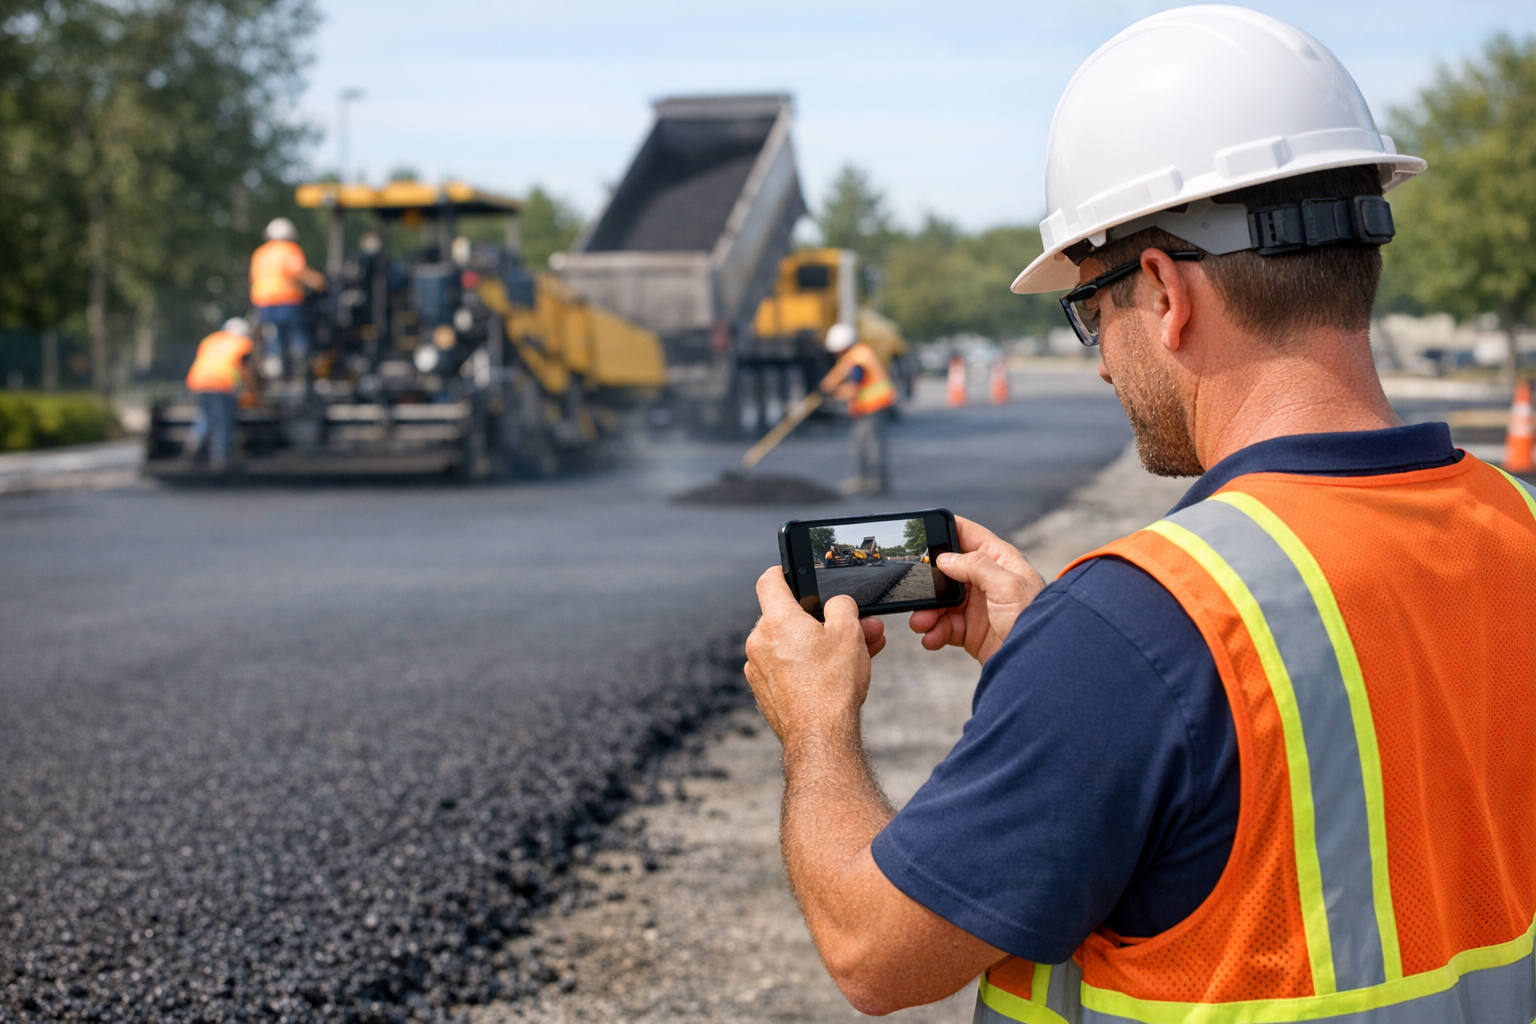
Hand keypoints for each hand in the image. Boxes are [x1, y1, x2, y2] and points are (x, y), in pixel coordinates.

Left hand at [745, 569, 884, 745]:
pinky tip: (835, 674)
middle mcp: (759, 643)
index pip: (769, 581)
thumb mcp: (849, 633)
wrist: (820, 738)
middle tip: (853, 625)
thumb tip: (837, 604)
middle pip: (788, 617)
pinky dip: (807, 665)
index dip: (783, 572)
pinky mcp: (765, 691)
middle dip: (821, 619)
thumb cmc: (832, 686)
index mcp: (776, 622)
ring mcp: (759, 669)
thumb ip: (841, 606)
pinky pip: (787, 667)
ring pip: (791, 645)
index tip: (793, 574)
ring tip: (856, 653)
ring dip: (820, 644)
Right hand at [908, 516, 1045, 664]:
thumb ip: (977, 566)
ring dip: (927, 612)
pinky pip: (944, 627)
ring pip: (941, 602)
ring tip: (921, 623)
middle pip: (947, 572)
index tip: (921, 532)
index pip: (968, 535)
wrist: (1039, 663)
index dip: (946, 529)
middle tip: (915, 590)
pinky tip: (931, 638)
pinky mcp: (970, 631)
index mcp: (999, 560)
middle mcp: (986, 581)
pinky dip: (934, 632)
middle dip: (928, 582)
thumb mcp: (1008, 585)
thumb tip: (945, 558)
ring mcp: (977, 607)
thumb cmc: (1033, 619)